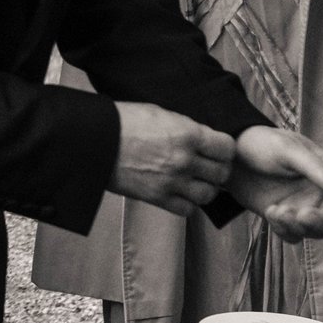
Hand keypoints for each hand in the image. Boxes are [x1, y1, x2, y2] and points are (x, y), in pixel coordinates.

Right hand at [108, 102, 235, 215]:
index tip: (218, 151)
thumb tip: (201, 139)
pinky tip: (179, 193)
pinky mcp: (157, 198)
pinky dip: (187, 204)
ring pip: (208, 194)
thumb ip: (185, 128)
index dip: (225, 150)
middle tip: (209, 167)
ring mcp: (172, 182)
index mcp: (188, 134)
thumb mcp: (160, 113)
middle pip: (222, 174)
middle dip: (218, 170)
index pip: (227, 148)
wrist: (94, 140)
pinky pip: (187, 209)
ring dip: (205, 189)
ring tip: (195, 182)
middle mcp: (185, 160)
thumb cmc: (123, 121)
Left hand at [229, 126, 322, 241]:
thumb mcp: (286, 149)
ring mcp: (303, 206)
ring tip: (277, 211)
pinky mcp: (285, 217)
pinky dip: (285, 231)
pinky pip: (294, 235)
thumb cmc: (260, 143)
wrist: (228, 155)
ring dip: (300, 227)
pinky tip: (270, 212)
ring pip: (318, 231)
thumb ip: (314, 167)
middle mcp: (320, 192)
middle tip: (301, 215)